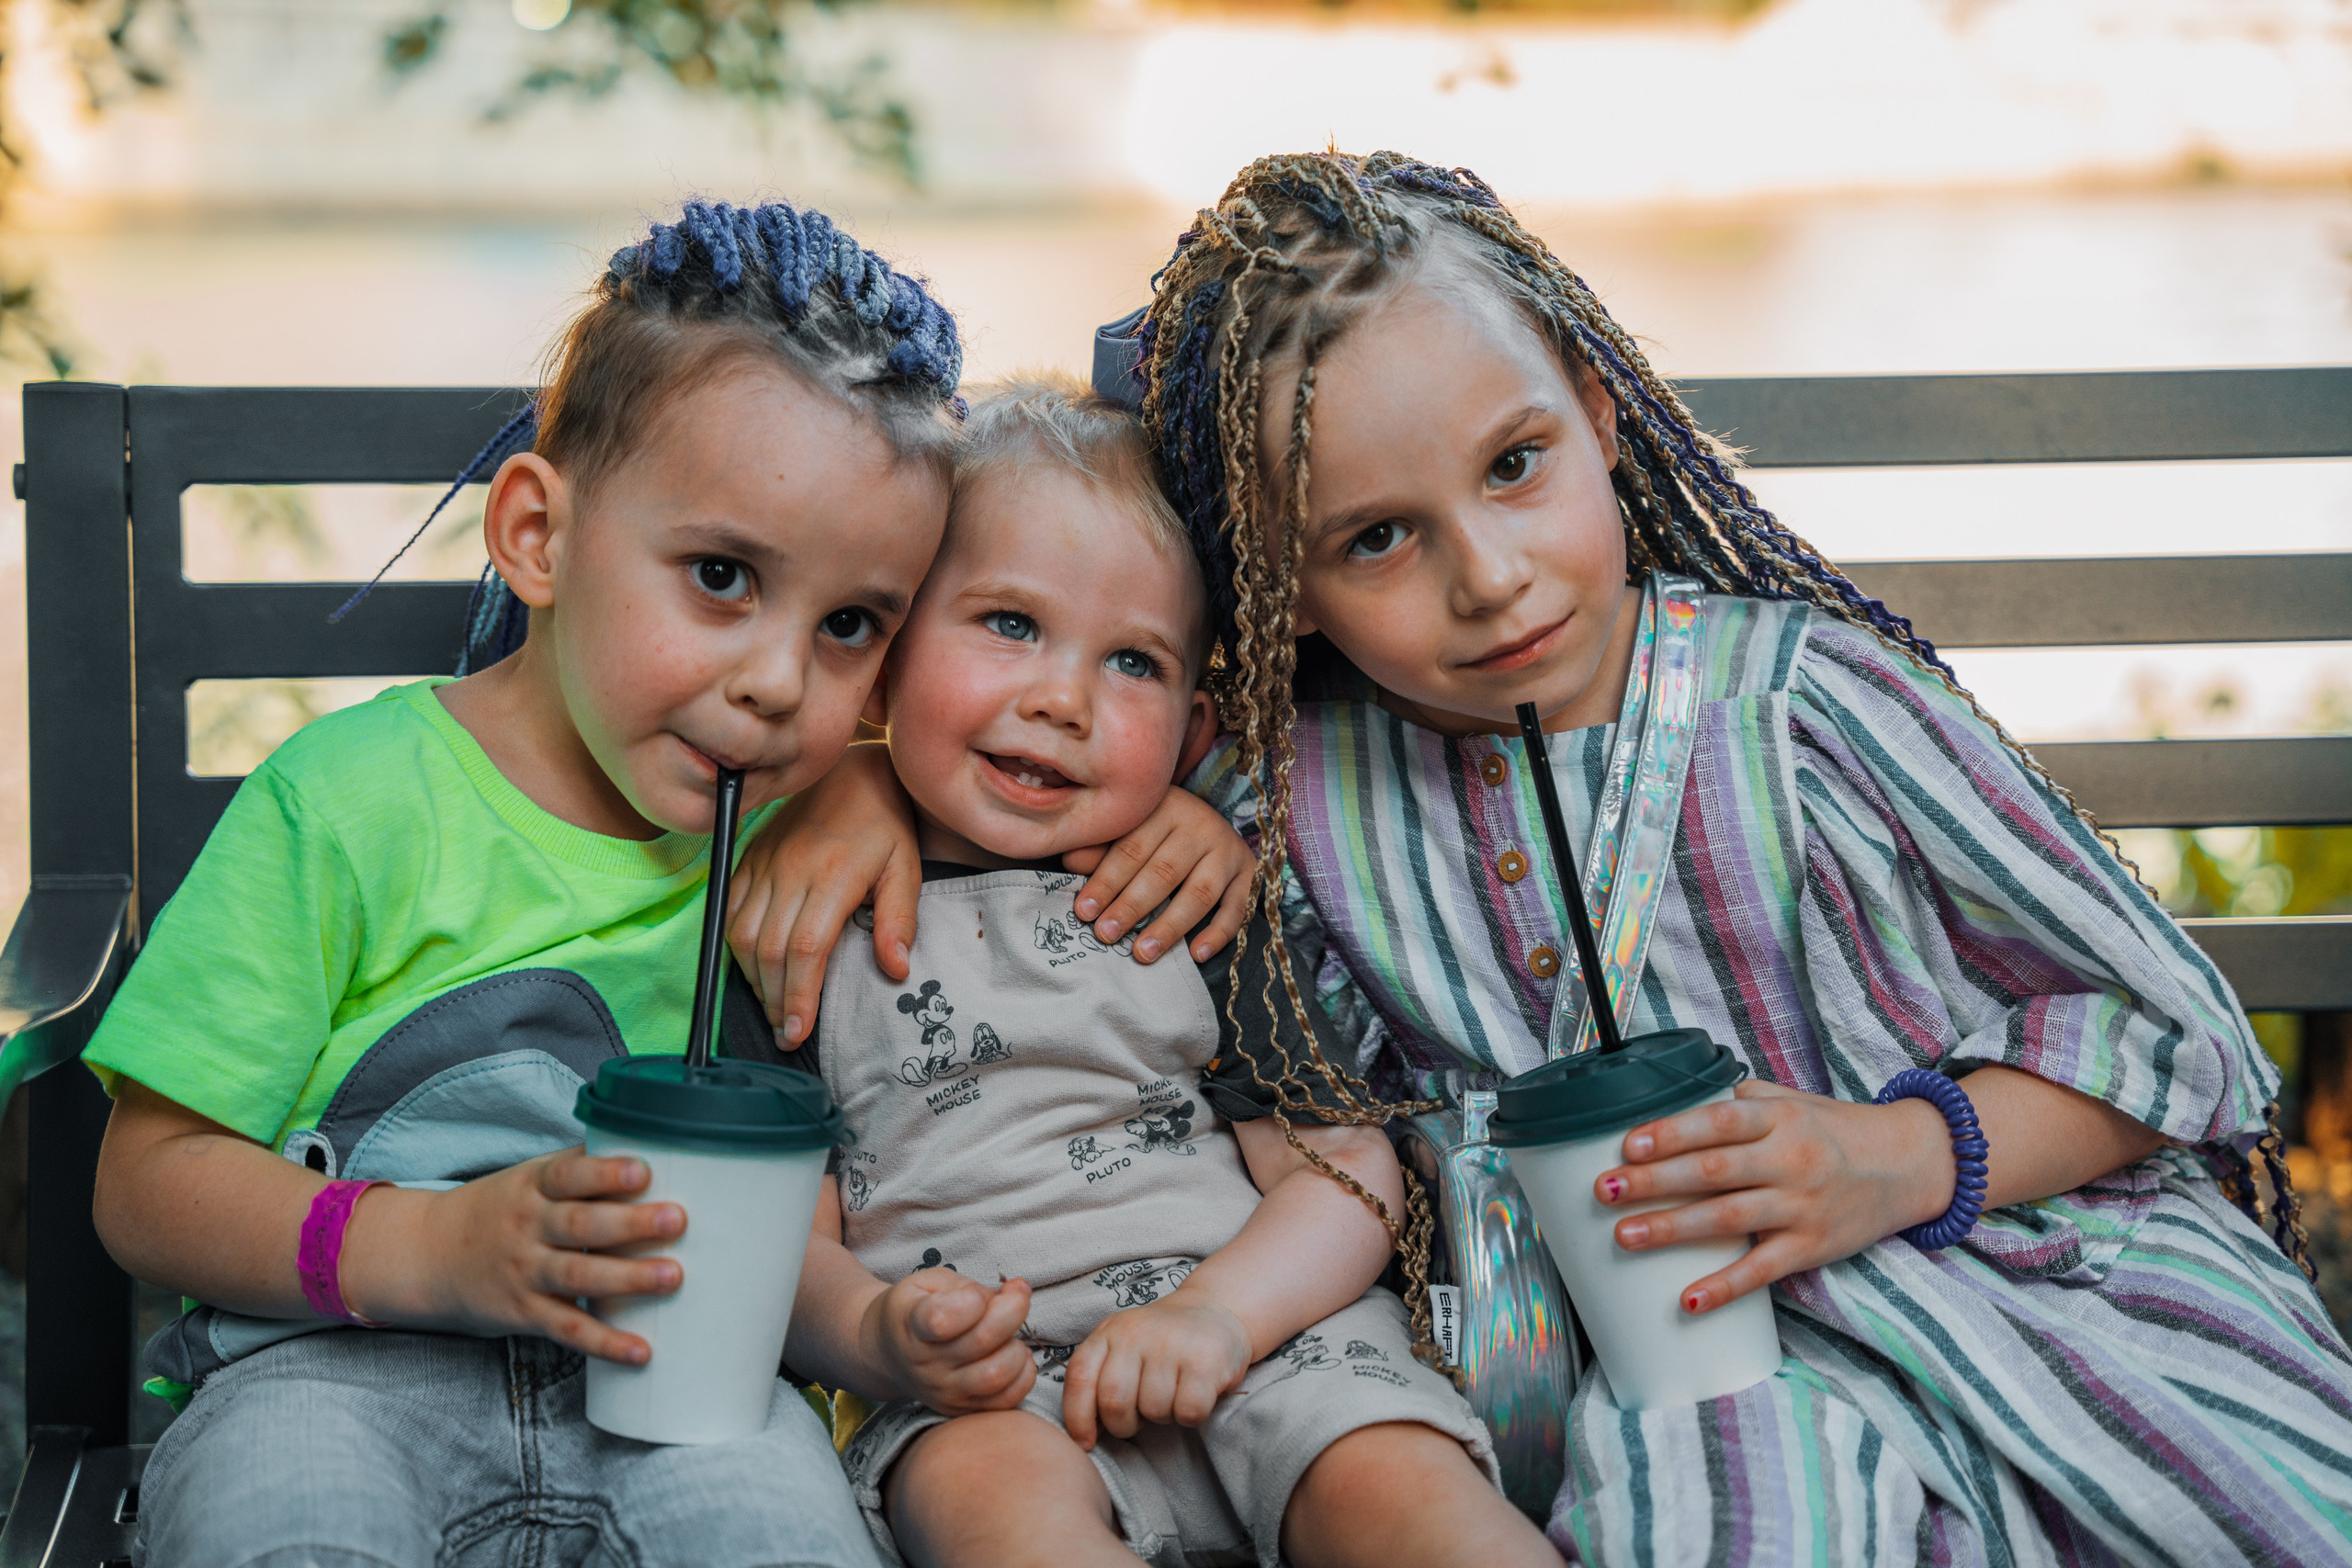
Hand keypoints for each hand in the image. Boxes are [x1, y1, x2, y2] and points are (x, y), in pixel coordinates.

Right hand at [341, 1148, 686, 1363]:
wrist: (428, 1255)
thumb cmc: (500, 1209)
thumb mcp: (530, 1177)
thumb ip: (581, 1166)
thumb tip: (649, 1142)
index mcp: (533, 1186)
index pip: (568, 1175)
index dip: (604, 1173)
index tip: (643, 1171)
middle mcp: (528, 1227)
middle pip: (580, 1225)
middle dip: (630, 1224)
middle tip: (677, 1219)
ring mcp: (524, 1272)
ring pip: (578, 1277)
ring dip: (627, 1279)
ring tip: (672, 1276)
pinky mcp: (524, 1313)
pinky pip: (568, 1329)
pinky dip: (604, 1342)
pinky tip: (641, 1351)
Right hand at [727, 743, 920, 1045]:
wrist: (852, 769)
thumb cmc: (886, 823)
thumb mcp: (906, 868)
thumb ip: (900, 919)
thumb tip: (895, 970)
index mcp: (832, 875)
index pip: (805, 948)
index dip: (798, 994)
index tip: (799, 1031)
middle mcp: (790, 871)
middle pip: (770, 950)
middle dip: (776, 1000)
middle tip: (787, 1035)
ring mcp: (765, 864)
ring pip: (743, 935)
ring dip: (754, 979)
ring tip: (774, 1009)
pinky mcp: (749, 858)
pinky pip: (729, 910)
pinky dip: (736, 946)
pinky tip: (754, 970)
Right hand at [863, 1269, 1036, 1415]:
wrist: (887, 1354)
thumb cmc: (915, 1309)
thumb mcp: (930, 1283)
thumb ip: (971, 1286)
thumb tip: (1016, 1292)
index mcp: (912, 1324)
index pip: (942, 1319)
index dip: (972, 1300)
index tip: (977, 1292)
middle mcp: (926, 1364)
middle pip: (982, 1341)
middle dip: (1012, 1310)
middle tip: (1015, 1296)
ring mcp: (944, 1392)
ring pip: (997, 1375)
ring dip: (1016, 1347)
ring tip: (1009, 1334)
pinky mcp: (962, 1409)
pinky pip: (1006, 1400)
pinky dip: (1023, 1375)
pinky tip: (1013, 1355)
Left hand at [1061, 787, 1252, 964]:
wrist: (1208, 818)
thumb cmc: (1155, 828)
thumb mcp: (1128, 828)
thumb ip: (1100, 846)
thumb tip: (1069, 862)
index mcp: (1163, 808)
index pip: (1131, 848)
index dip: (1105, 881)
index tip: (1083, 912)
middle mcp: (1199, 824)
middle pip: (1163, 872)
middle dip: (1131, 907)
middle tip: (1106, 935)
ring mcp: (1227, 849)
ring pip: (1199, 893)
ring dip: (1170, 926)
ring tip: (1143, 953)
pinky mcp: (1248, 872)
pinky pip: (1237, 907)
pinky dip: (1218, 933)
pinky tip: (1196, 954)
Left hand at [1061, 1296, 1252, 1448]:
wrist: (1216, 1309)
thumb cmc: (1163, 1343)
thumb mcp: (1123, 1347)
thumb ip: (1100, 1380)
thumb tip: (1084, 1436)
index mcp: (1109, 1332)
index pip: (1080, 1377)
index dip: (1077, 1417)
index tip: (1086, 1442)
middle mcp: (1135, 1333)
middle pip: (1113, 1402)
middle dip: (1124, 1424)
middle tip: (1141, 1415)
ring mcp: (1170, 1344)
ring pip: (1152, 1410)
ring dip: (1163, 1416)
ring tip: (1172, 1394)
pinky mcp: (1204, 1361)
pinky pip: (1187, 1411)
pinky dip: (1191, 1416)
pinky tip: (1195, 1395)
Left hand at [1595, 1080, 1953, 1313]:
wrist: (1909, 1165)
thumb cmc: (1834, 1130)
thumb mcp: (1792, 1102)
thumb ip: (1738, 1104)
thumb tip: (1674, 1105)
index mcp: (1779, 1118)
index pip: (1718, 1122)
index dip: (1672, 1133)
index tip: (1628, 1145)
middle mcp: (1790, 1160)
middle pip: (1714, 1171)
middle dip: (1655, 1182)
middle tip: (1606, 1190)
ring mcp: (1802, 1206)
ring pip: (1729, 1219)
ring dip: (1672, 1229)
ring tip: (1624, 1236)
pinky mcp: (1813, 1247)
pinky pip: (1763, 1270)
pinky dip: (1725, 1287)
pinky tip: (1689, 1300)